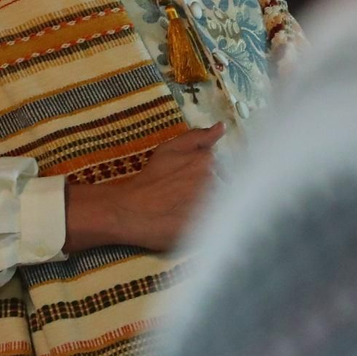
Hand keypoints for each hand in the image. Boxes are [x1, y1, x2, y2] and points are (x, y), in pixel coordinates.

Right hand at [64, 125, 225, 253]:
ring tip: (186, 211)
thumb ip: (198, 137)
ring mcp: (213, 206)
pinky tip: (190, 223)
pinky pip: (218, 225)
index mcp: (208, 161)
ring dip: (209, 207)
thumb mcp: (170, 149)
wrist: (132, 210)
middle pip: (224, 187)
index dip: (207, 180)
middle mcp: (214, 181)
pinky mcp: (209, 228)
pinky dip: (208, 224)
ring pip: (222, 206)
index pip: (222, 171)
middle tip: (185, 198)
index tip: (190, 185)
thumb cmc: (150, 179)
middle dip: (210, 192)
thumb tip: (221, 127)